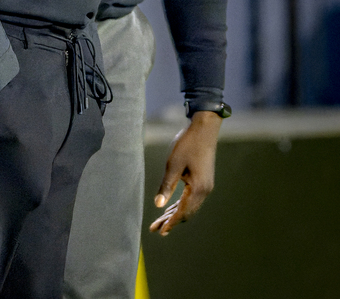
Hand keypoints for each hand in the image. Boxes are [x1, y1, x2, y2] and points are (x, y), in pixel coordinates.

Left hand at [149, 110, 221, 236]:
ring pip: (189, 206)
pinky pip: (192, 198)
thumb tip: (158, 205)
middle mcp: (205, 191)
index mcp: (198, 188)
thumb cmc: (188, 144)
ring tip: (161, 221)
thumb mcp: (173, 164)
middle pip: (186, 212)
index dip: (170, 222)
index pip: (182, 212)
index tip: (159, 231)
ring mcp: (206, 186)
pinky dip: (181, 204)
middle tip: (155, 229)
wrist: (204, 129)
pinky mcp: (204, 180)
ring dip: (175, 213)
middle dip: (171, 221)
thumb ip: (166, 185)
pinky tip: (172, 206)